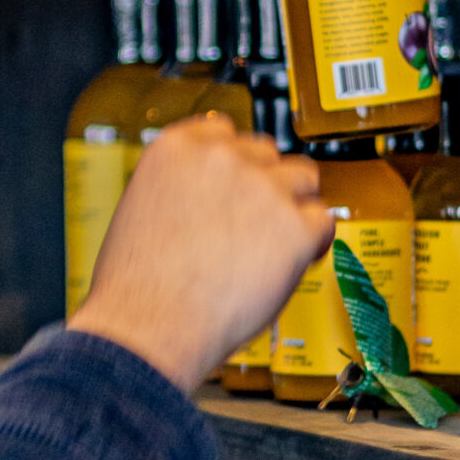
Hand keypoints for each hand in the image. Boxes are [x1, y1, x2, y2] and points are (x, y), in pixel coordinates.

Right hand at [68, 114, 330, 394]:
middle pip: (267, 153)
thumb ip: (180, 187)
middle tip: (253, 226)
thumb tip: (211, 193)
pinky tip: (291, 264)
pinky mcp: (294, 226)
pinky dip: (312, 244)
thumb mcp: (141, 208)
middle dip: (264, 185)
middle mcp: (222, 157)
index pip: (224, 131)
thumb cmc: (136, 287)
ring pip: (304, 179)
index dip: (234, 163)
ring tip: (275, 244)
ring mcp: (262, 188)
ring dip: (294, 207)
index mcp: (177, 147)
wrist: (146, 328)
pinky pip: (323, 222)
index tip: (236, 186)